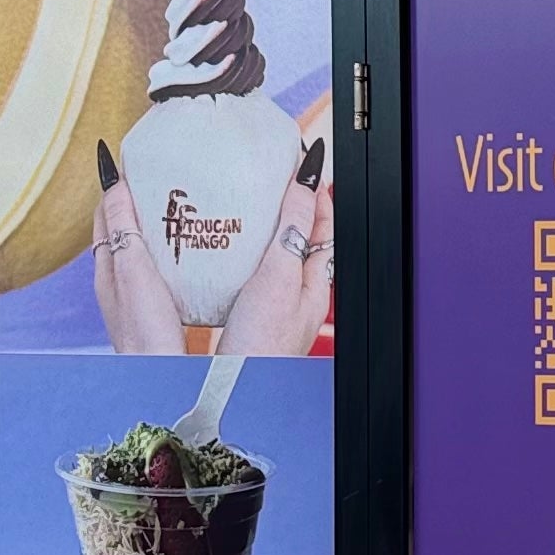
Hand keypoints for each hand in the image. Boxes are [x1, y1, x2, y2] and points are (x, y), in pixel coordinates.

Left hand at [90, 141, 186, 353]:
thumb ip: (123, 229)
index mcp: (107, 264)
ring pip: (146, 245)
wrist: (160, 372)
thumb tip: (115, 186)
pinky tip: (196, 248)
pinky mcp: (159, 301)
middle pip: (125, 227)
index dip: (117, 186)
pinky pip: (164, 263)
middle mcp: (119, 276)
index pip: (106, 213)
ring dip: (160, 224)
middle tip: (168, 177)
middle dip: (142, 200)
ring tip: (186, 206)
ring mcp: (139, 290)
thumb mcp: (131, 269)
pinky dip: (175, 248)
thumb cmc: (144, 326)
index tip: (137, 161)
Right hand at [216, 141, 332, 357]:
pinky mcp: (254, 314)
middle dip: (293, 207)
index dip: (317, 194)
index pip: (325, 227)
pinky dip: (248, 254)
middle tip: (276, 178)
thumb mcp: (280, 277)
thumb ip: (293, 232)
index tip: (305, 165)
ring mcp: (278, 305)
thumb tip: (306, 186)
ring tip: (252, 205)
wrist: (237, 389)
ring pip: (280, 255)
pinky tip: (228, 252)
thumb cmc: (264, 344)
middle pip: (304, 238)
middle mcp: (300, 293)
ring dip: (269, 229)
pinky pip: (256, 273)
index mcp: (314, 282)